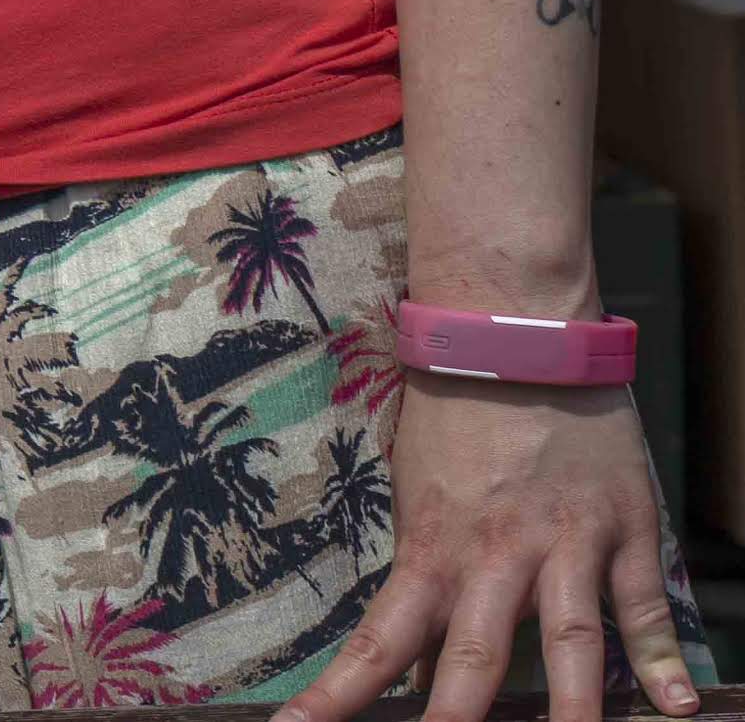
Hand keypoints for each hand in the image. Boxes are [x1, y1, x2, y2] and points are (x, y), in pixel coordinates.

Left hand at [279, 376, 696, 721]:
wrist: (512, 333)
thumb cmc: (452, 411)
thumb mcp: (415, 490)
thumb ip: (424, 568)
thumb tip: (412, 647)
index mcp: (431, 548)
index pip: (378, 643)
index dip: (340, 696)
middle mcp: (495, 557)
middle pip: (472, 661)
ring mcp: (565, 545)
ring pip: (568, 644)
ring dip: (569, 710)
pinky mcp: (624, 529)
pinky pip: (643, 604)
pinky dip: (662, 656)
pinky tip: (676, 705)